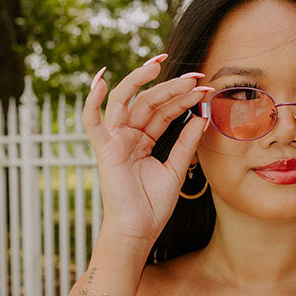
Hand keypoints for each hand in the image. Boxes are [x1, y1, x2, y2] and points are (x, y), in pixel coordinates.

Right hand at [82, 57, 212, 250]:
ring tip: (159, 65)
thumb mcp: (176, 169)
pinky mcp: (103, 149)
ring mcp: (114, 140)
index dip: (183, 98)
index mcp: (144, 140)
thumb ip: (186, 143)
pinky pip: (92, 121)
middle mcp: (128, 136)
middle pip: (149, 102)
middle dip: (171, 87)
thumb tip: (201, 116)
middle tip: (196, 76)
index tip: (204, 88)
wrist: (139, 230)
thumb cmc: (153, 206)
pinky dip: (92, 100)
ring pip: (126, 102)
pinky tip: (102, 80)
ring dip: (141, 82)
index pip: (163, 111)